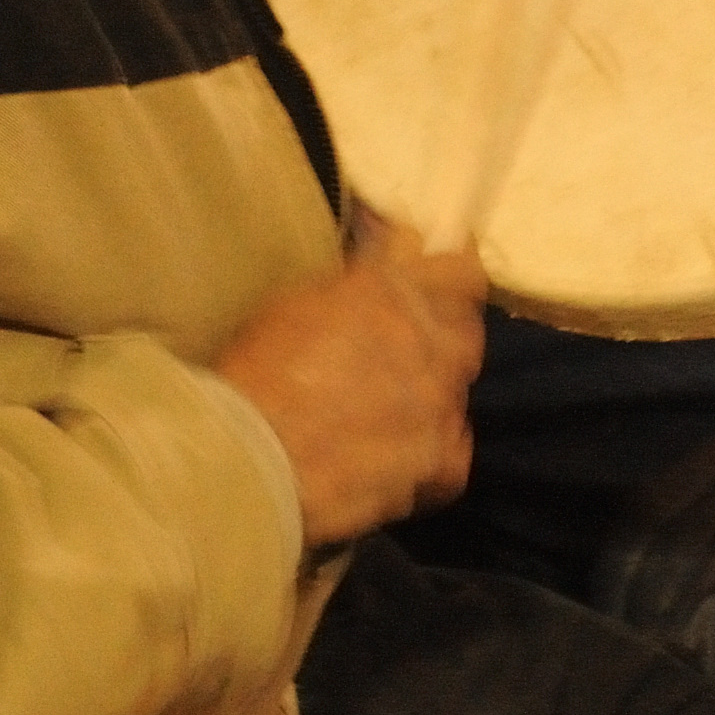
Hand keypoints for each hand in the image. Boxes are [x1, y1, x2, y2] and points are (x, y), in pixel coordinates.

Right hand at [213, 213, 482, 548]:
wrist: (248, 458)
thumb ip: (361, 281)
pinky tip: (400, 461)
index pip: (461, 272)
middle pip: (466, 334)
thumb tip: (396, 252)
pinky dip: (433, 457)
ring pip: (456, 394)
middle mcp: (431, 342)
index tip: (440, 282)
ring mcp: (440, 404)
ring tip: (385, 419)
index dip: (452, 278)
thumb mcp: (299, 303)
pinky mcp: (438, 462)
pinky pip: (454, 455)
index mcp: (395, 292)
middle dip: (440, 341)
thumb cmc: (256, 373)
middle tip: (402, 358)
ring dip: (429, 400)